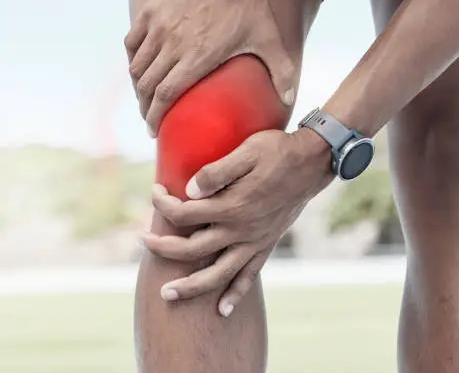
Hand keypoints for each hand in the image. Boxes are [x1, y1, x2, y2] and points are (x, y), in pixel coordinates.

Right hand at [124, 0, 297, 134]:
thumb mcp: (268, 36)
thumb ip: (281, 69)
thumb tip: (290, 99)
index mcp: (196, 57)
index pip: (167, 95)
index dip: (157, 116)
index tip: (156, 130)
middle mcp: (171, 46)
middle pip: (147, 86)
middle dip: (146, 109)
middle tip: (152, 120)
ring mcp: (157, 29)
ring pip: (137, 68)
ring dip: (138, 88)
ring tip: (145, 101)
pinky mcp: (150, 13)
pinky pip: (131, 43)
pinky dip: (132, 60)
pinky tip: (138, 69)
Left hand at [141, 128, 332, 315]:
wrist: (312, 163)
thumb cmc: (277, 151)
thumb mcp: (246, 151)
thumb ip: (216, 173)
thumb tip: (187, 191)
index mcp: (232, 205)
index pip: (184, 213)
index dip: (163, 204)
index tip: (154, 192)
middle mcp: (241, 229)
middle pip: (193, 250)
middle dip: (163, 248)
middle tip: (144, 241)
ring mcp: (254, 241)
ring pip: (217, 274)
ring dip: (190, 287)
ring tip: (167, 294)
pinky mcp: (266, 244)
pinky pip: (249, 276)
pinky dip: (235, 294)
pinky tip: (223, 310)